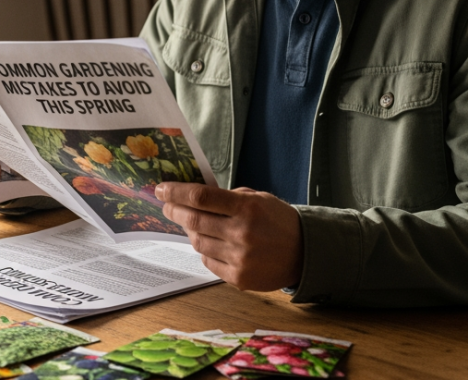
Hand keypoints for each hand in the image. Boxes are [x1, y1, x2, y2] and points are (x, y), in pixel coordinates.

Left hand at [156, 182, 302, 291]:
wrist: (306, 253)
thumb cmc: (278, 221)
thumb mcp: (259, 199)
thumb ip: (227, 197)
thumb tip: (192, 195)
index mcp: (247, 208)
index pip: (200, 197)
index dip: (176, 192)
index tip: (161, 189)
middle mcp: (242, 233)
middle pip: (193, 220)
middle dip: (174, 211)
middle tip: (166, 205)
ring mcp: (240, 258)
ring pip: (197, 242)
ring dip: (189, 231)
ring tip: (190, 223)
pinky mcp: (238, 278)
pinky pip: (208, 261)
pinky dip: (204, 250)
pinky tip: (209, 242)